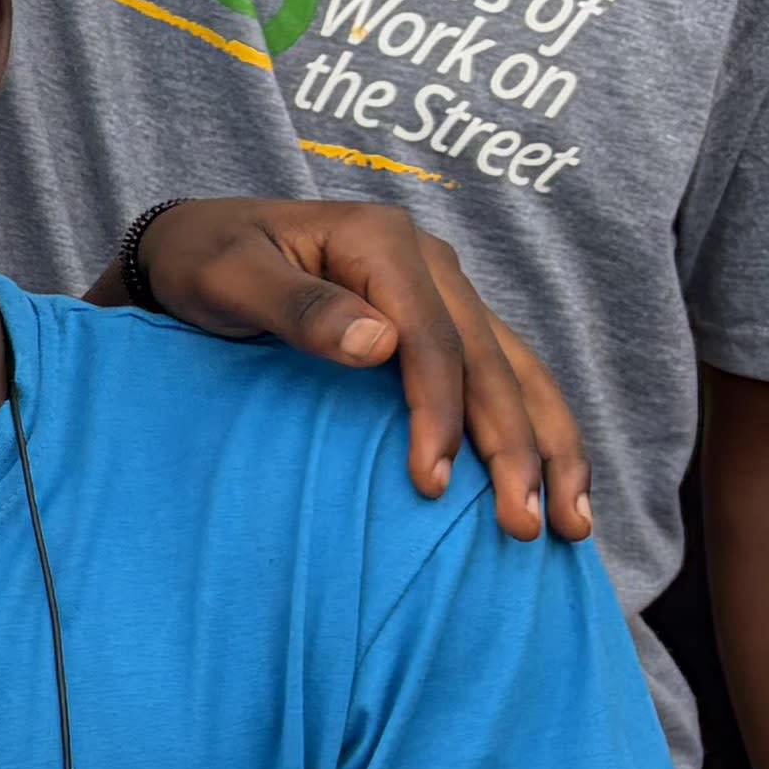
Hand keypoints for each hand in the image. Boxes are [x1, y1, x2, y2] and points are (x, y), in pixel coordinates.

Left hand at [129, 195, 594, 542]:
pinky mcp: (443, 322)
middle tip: (527, 526)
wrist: (198, 243)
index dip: (439, 413)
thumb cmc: (205, 262)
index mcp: (383, 242)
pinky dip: (534, 429)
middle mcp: (429, 262)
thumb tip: (379, 345)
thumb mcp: (231, 278)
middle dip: (517, 447)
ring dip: (550, 446)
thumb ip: (299, 309)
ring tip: (571, 523)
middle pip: (490, 361)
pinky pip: (503, 376)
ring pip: (517, 371)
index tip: (433, 484)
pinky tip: (553, 485)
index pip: (432, 340)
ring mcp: (444, 292)